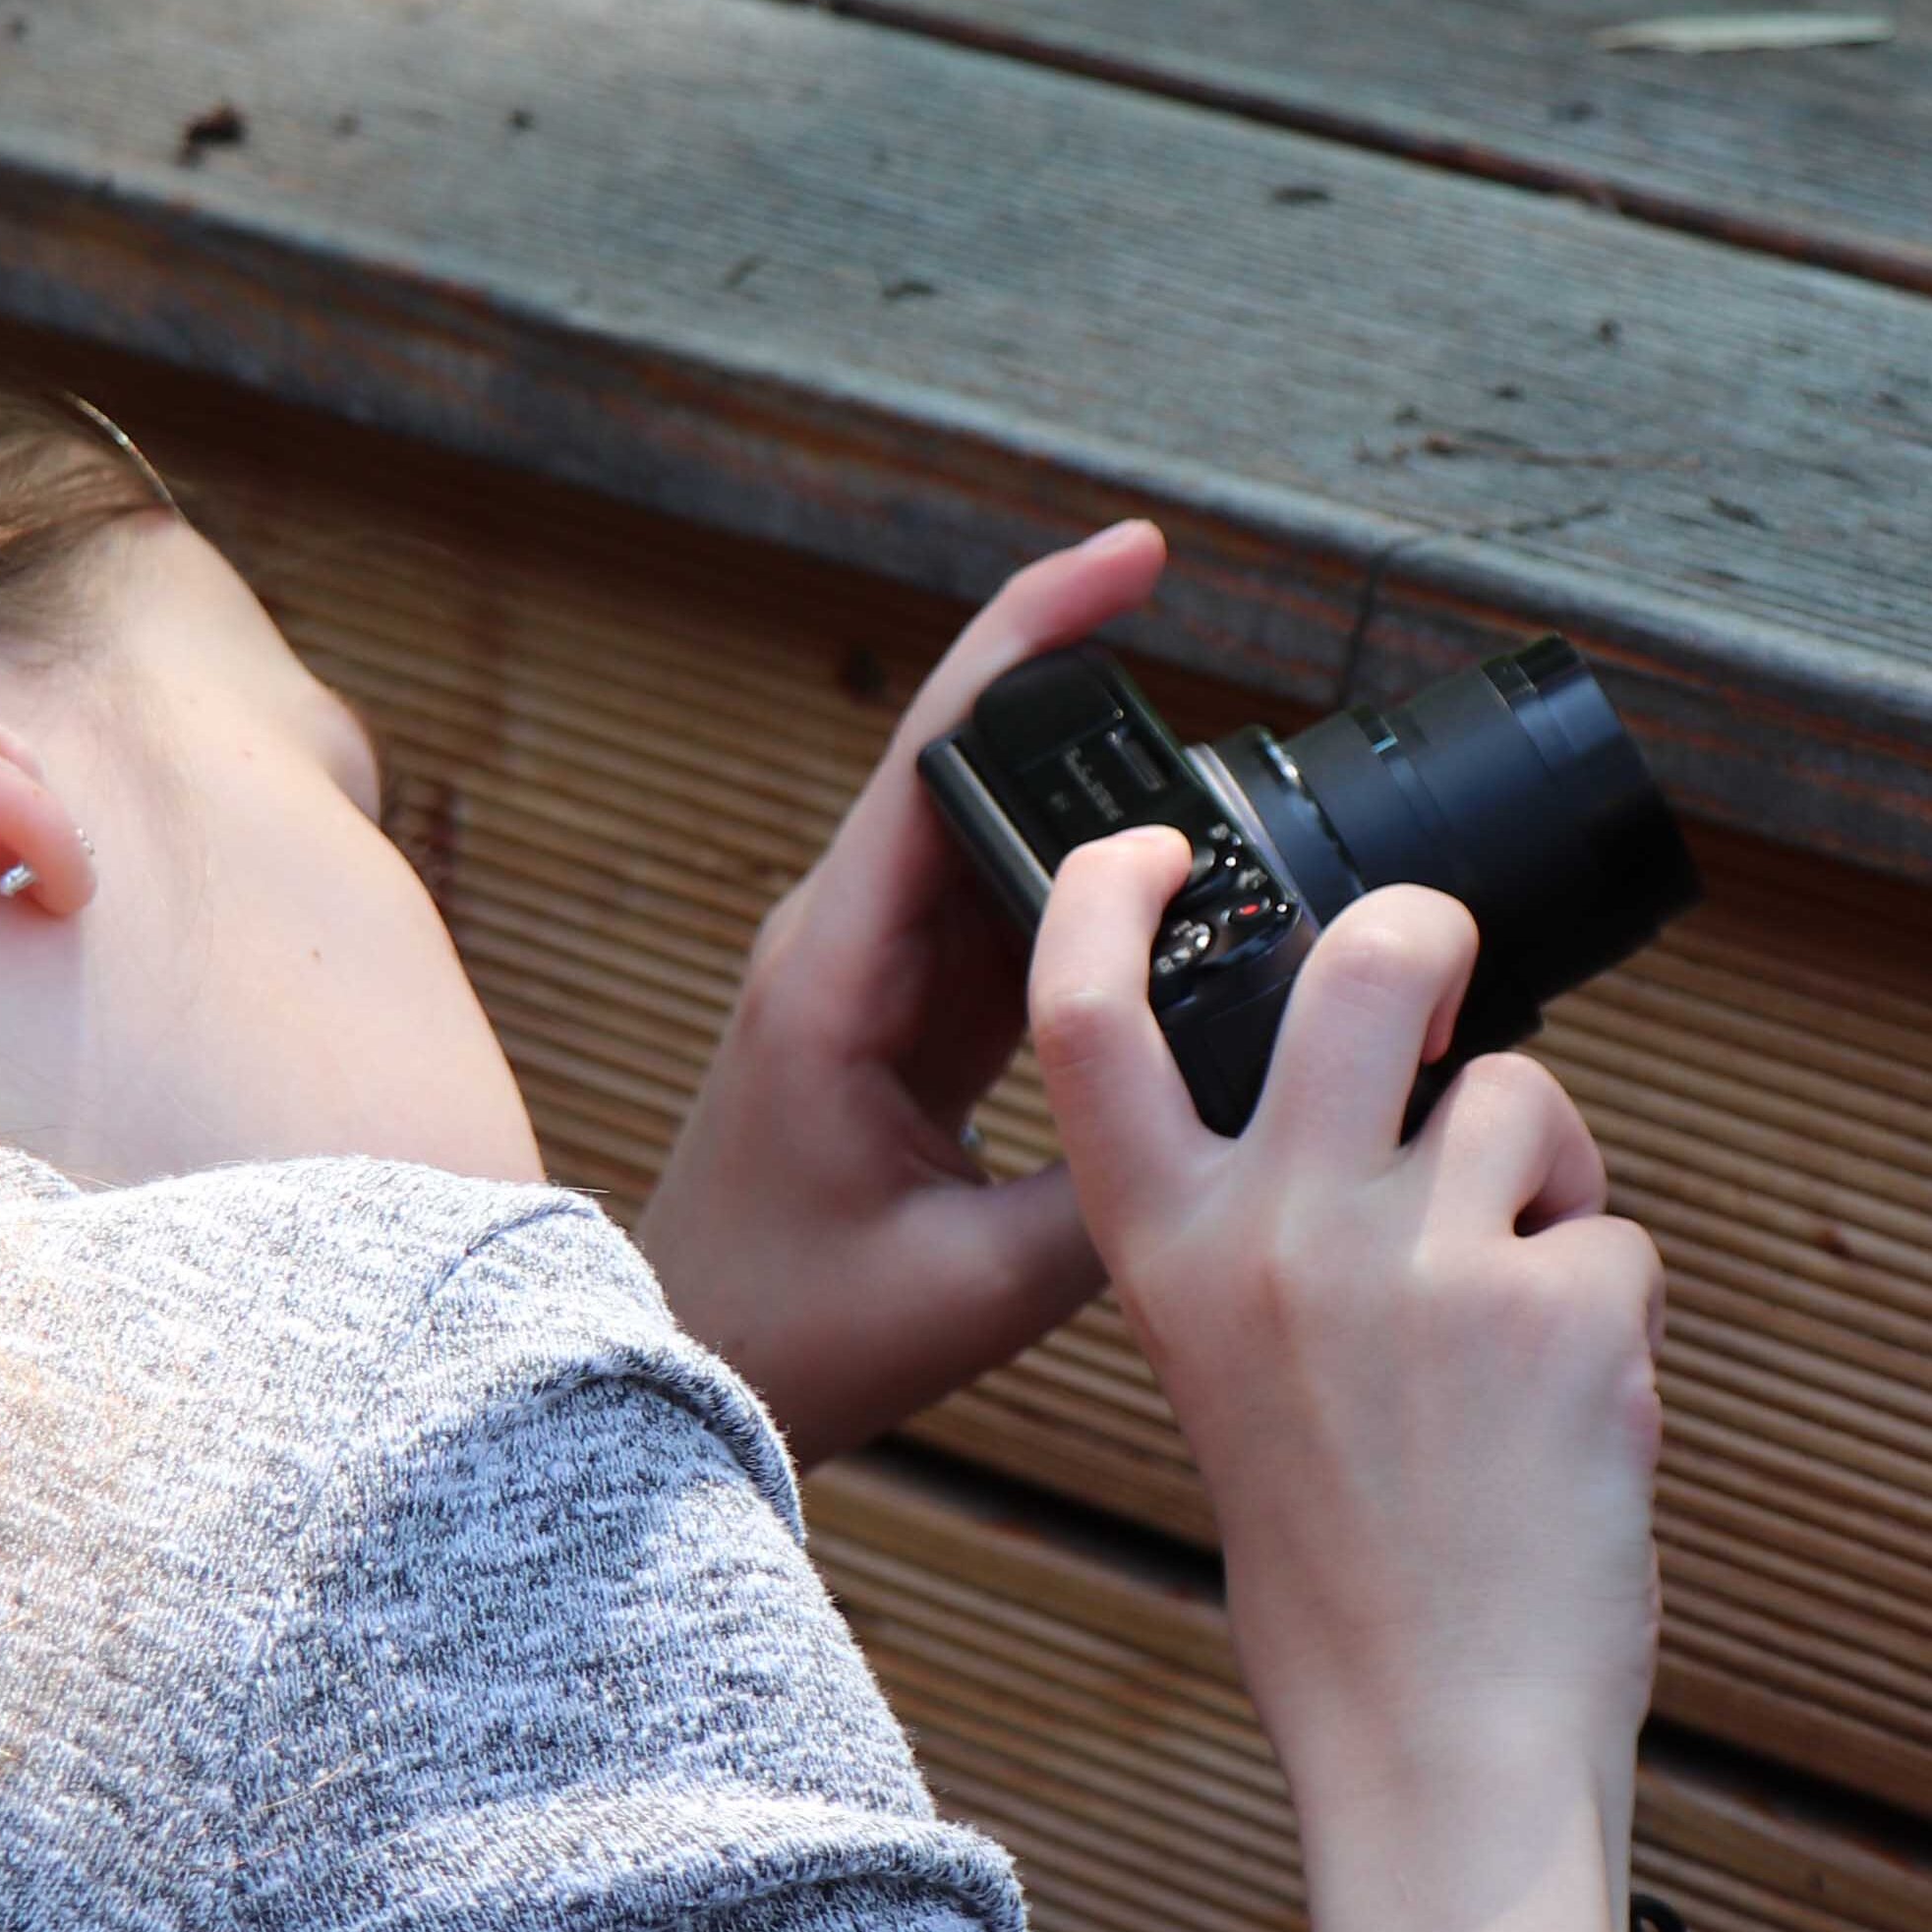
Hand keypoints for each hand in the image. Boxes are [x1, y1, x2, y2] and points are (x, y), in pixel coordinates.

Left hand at [640, 521, 1169, 1462]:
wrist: (682, 1376)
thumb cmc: (792, 1334)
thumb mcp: (975, 1288)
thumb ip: (1115, 1198)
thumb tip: (1249, 1123)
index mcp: (836, 969)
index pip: (936, 749)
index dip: (1032, 633)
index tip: (1133, 555)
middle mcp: (847, 941)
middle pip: (978, 772)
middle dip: (1097, 709)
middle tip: (1232, 694)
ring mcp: (875, 973)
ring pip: (1006, 847)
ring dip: (1106, 819)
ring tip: (1234, 816)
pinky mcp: (905, 1016)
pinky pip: (1011, 920)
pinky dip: (1093, 903)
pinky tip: (1179, 907)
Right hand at [1029, 835, 1665, 1931]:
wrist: (1434, 1741)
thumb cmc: (1348, 1574)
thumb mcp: (1234, 1375)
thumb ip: (1267, 1229)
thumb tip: (1377, 1085)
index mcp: (1166, 1257)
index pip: (1086, 1022)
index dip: (1112, 895)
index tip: (1153, 843)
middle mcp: (1277, 1236)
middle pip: (1365, 960)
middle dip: (1429, 936)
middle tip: (1442, 973)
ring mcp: (1419, 1263)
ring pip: (1523, 1100)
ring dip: (1547, 1183)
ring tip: (1516, 1323)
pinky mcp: (1558, 1305)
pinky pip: (1612, 1230)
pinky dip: (1611, 1306)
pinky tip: (1570, 1412)